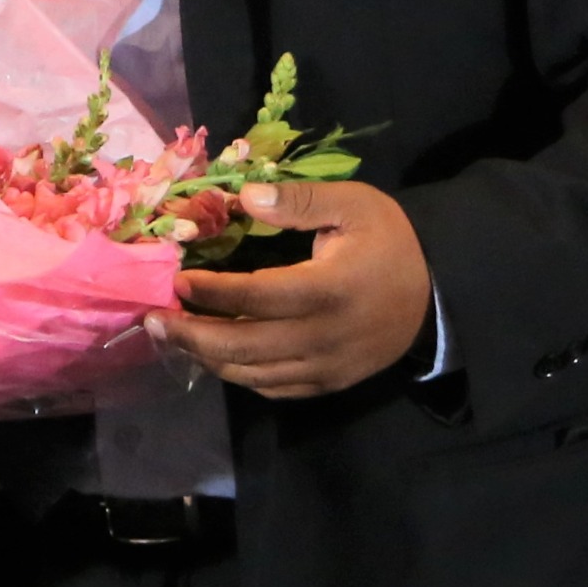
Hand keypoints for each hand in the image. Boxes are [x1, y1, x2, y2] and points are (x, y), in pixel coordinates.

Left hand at [159, 180, 434, 400]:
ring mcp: (326, 367)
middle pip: (244, 347)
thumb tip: (241, 198)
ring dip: (208, 358)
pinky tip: (216, 355)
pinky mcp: (328, 384)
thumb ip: (298, 202)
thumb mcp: (354, 204)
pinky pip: (274, 389)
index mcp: (329, 290)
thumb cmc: (390, 242)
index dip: (212, 293)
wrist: (434, 294)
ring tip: (174, 336)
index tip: (177, 281)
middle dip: (192, 335)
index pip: (256, 298)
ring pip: (253, 375)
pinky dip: (239, 376)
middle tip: (153, 319)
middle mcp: (324, 337)